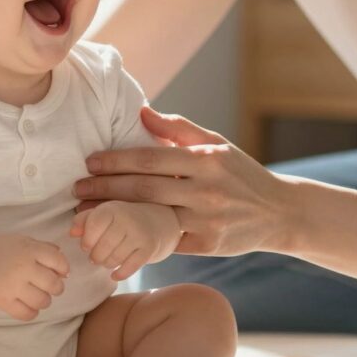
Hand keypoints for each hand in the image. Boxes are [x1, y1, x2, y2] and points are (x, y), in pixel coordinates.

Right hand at [0, 234, 69, 320]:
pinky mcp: (3, 300)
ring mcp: (12, 285)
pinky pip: (27, 314)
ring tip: (37, 295)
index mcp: (30, 250)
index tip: (61, 272)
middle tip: (50, 287)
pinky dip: (32, 312)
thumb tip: (65, 270)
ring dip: (44, 300)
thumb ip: (47, 250)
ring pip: (43, 301)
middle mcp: (22, 267)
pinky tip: (28, 304)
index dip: (64, 268)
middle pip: (53, 284)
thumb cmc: (7, 251)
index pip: (58, 261)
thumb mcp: (27, 242)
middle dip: (56, 288)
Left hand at [70, 201, 180, 280]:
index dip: (86, 240)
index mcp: (112, 208)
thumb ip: (86, 220)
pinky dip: (120, 274)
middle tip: (96, 257)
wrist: (160, 221)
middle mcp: (127, 219)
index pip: (93, 225)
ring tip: (106, 261)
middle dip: (96, 256)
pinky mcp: (150, 248)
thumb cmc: (125, 219)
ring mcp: (140, 234)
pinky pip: (130, 267)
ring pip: (115, 258)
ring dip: (107, 264)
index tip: (86, 246)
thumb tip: (72, 233)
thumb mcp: (106, 213)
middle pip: (102, 246)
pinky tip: (115, 274)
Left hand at [71, 107, 299, 257]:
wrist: (279, 213)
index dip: (116, 161)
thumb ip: (179, 128)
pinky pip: (166, 244)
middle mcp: (207, 190)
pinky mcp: (208, 246)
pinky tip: (114, 239)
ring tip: (85, 215)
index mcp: (206, 160)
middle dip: (105, 188)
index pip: (151, 159)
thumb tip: (142, 110)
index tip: (90, 163)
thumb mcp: (217, 144)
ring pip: (151, 218)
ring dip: (114, 217)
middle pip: (144, 189)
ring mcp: (207, 220)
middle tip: (76, 189)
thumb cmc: (242, 174)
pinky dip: (138, 242)